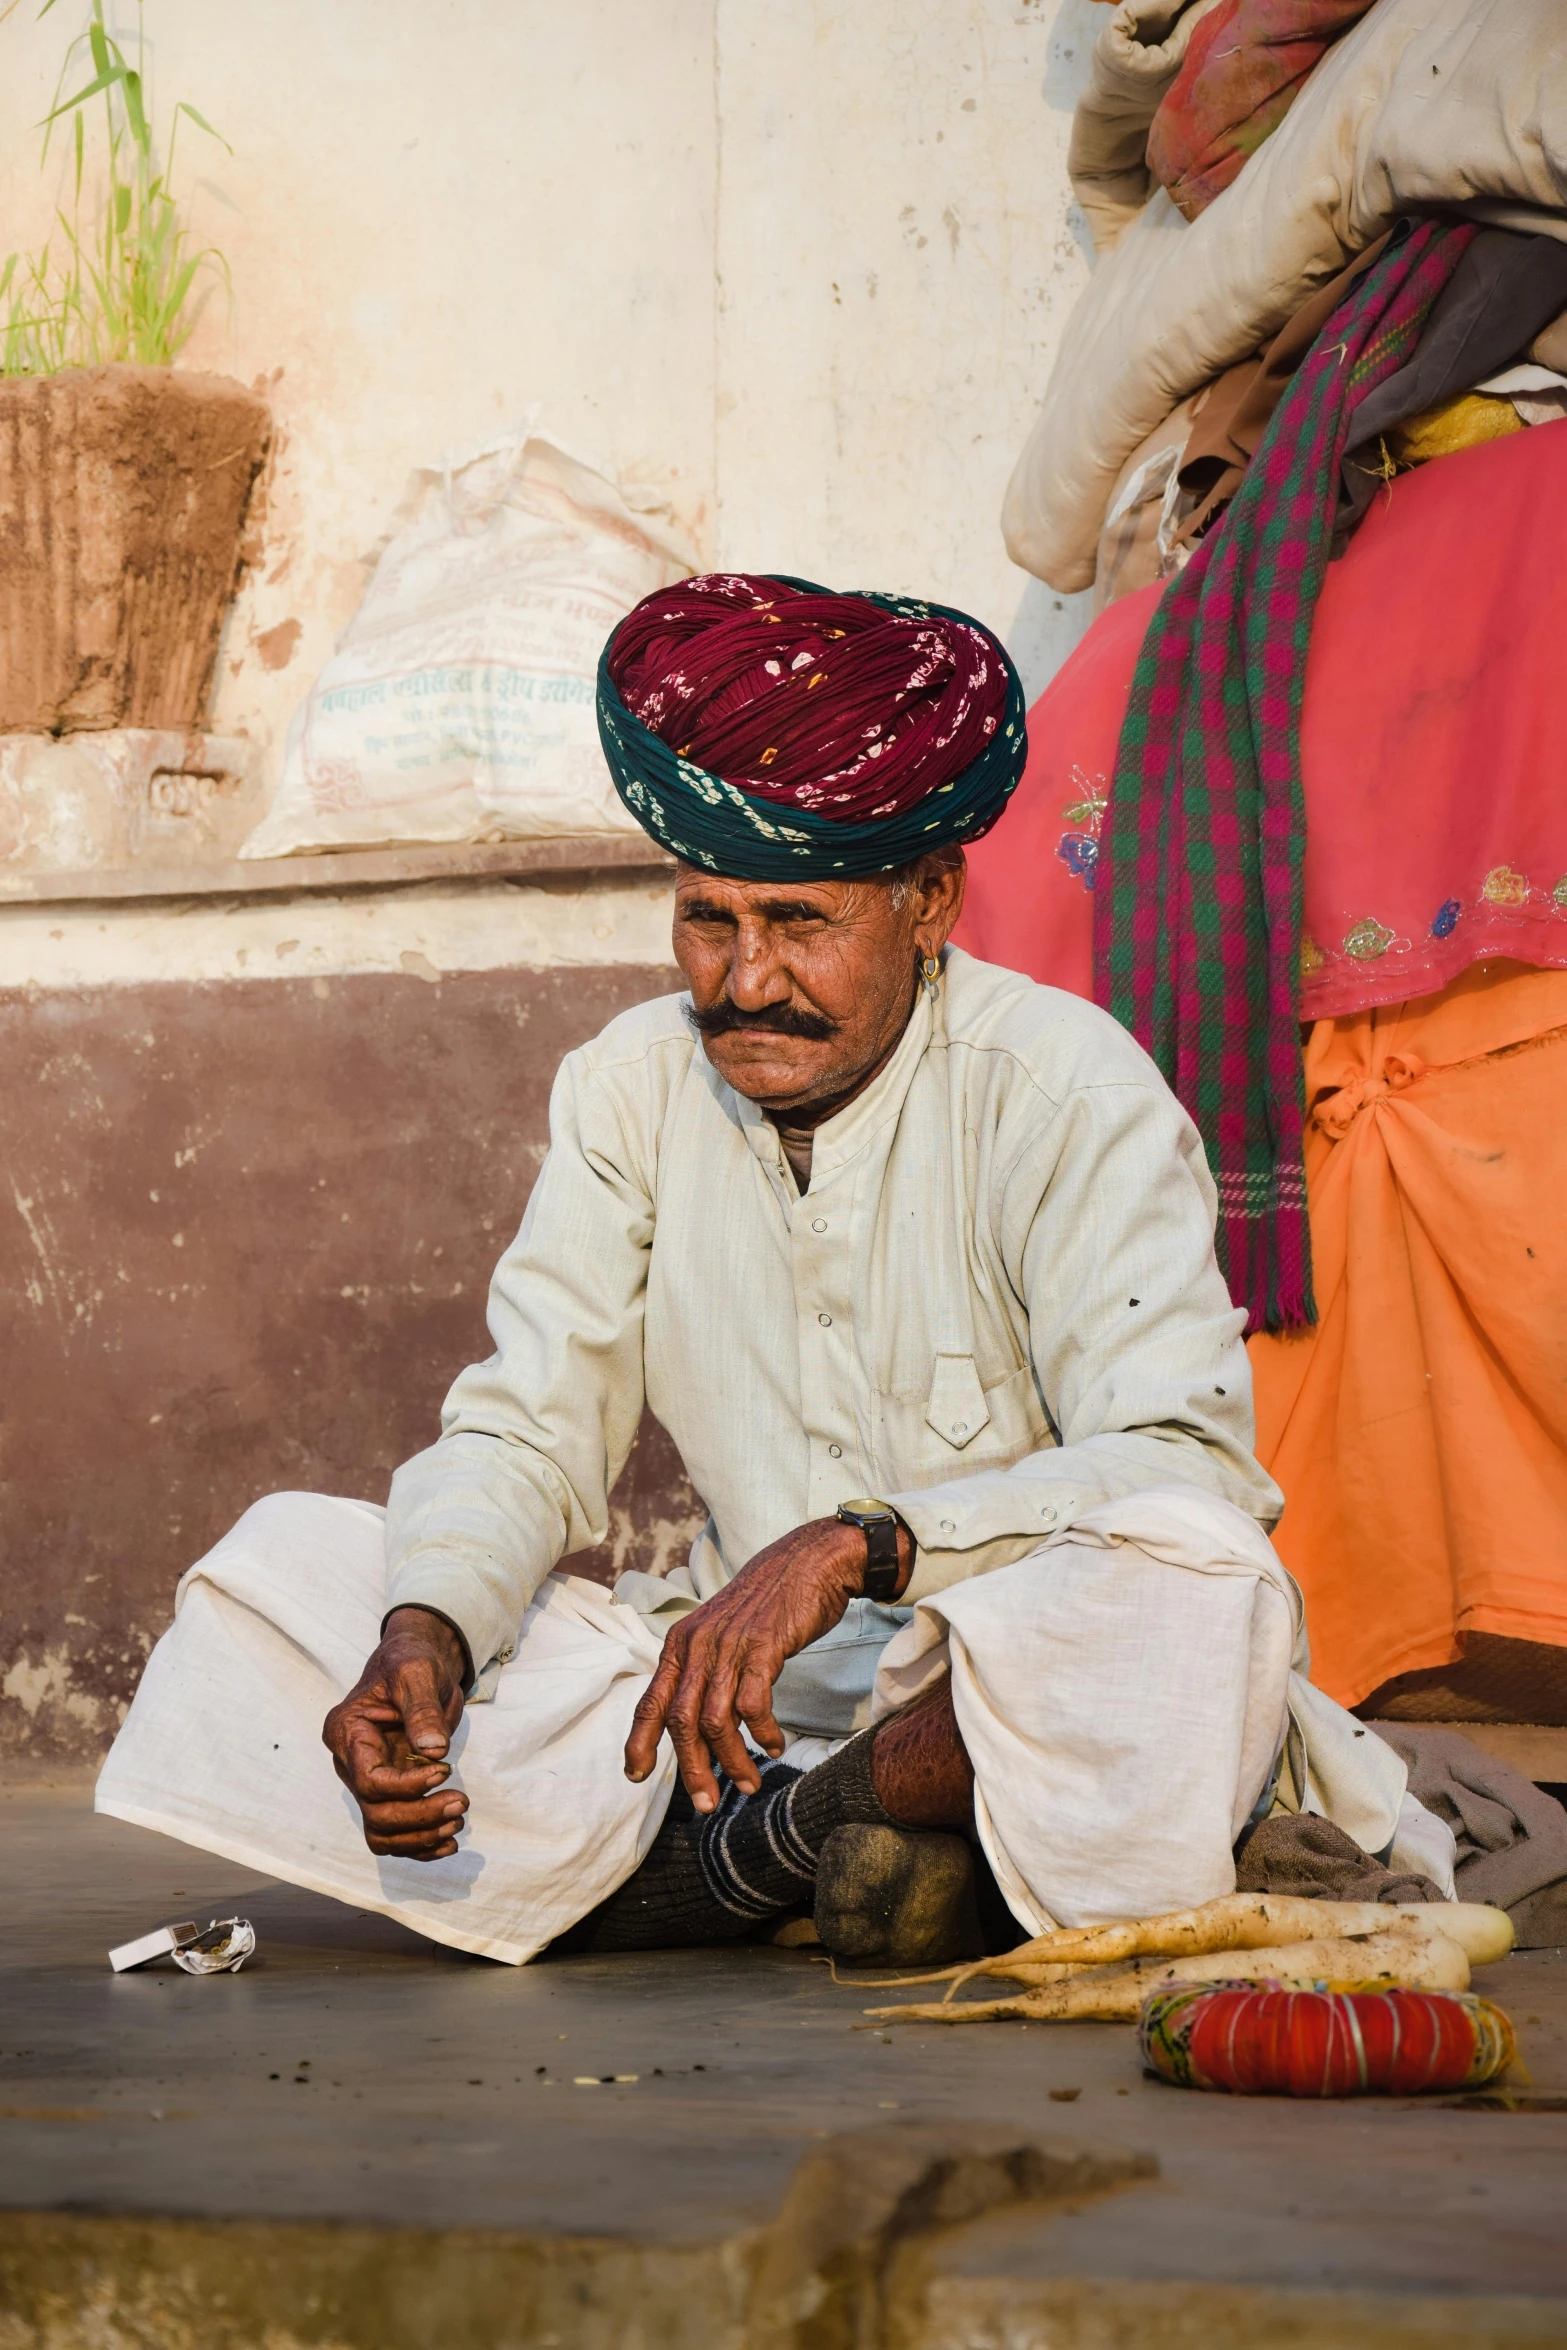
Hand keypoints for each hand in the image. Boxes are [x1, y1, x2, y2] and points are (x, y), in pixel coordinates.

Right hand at [322, 1607, 469, 1859]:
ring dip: (420, 1836)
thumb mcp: (417, 1673)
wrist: (418, 1667)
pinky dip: (420, 1845)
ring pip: (381, 1832)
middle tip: (461, 1803)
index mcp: (346, 1732)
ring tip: (458, 1820)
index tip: (445, 1771)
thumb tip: (433, 1751)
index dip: (407, 1787)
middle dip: (420, 1816)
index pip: (369, 1780)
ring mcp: (366, 1781)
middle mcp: (350, 1763)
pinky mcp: (386, 1792)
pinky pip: (394, 1834)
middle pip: (376, 1813)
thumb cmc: (412, 1662)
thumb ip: (422, 1710)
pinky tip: (449, 1842)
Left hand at [623, 1515, 910, 1812]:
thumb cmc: (766, 1603)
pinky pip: (754, 1705)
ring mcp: (729, 1646)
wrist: (807, 1562)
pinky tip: (773, 1745)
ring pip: (716, 1721)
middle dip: (691, 1769)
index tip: (635, 1776)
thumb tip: (697, 1723)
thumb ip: (704, 1670)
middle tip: (706, 1802)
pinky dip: (762, 1733)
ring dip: (732, 1761)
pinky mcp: (763, 1648)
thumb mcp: (720, 1632)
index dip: (639, 1743)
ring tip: (749, 1784)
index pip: (650, 1702)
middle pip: (681, 1722)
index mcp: (681, 1644)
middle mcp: (697, 1646)